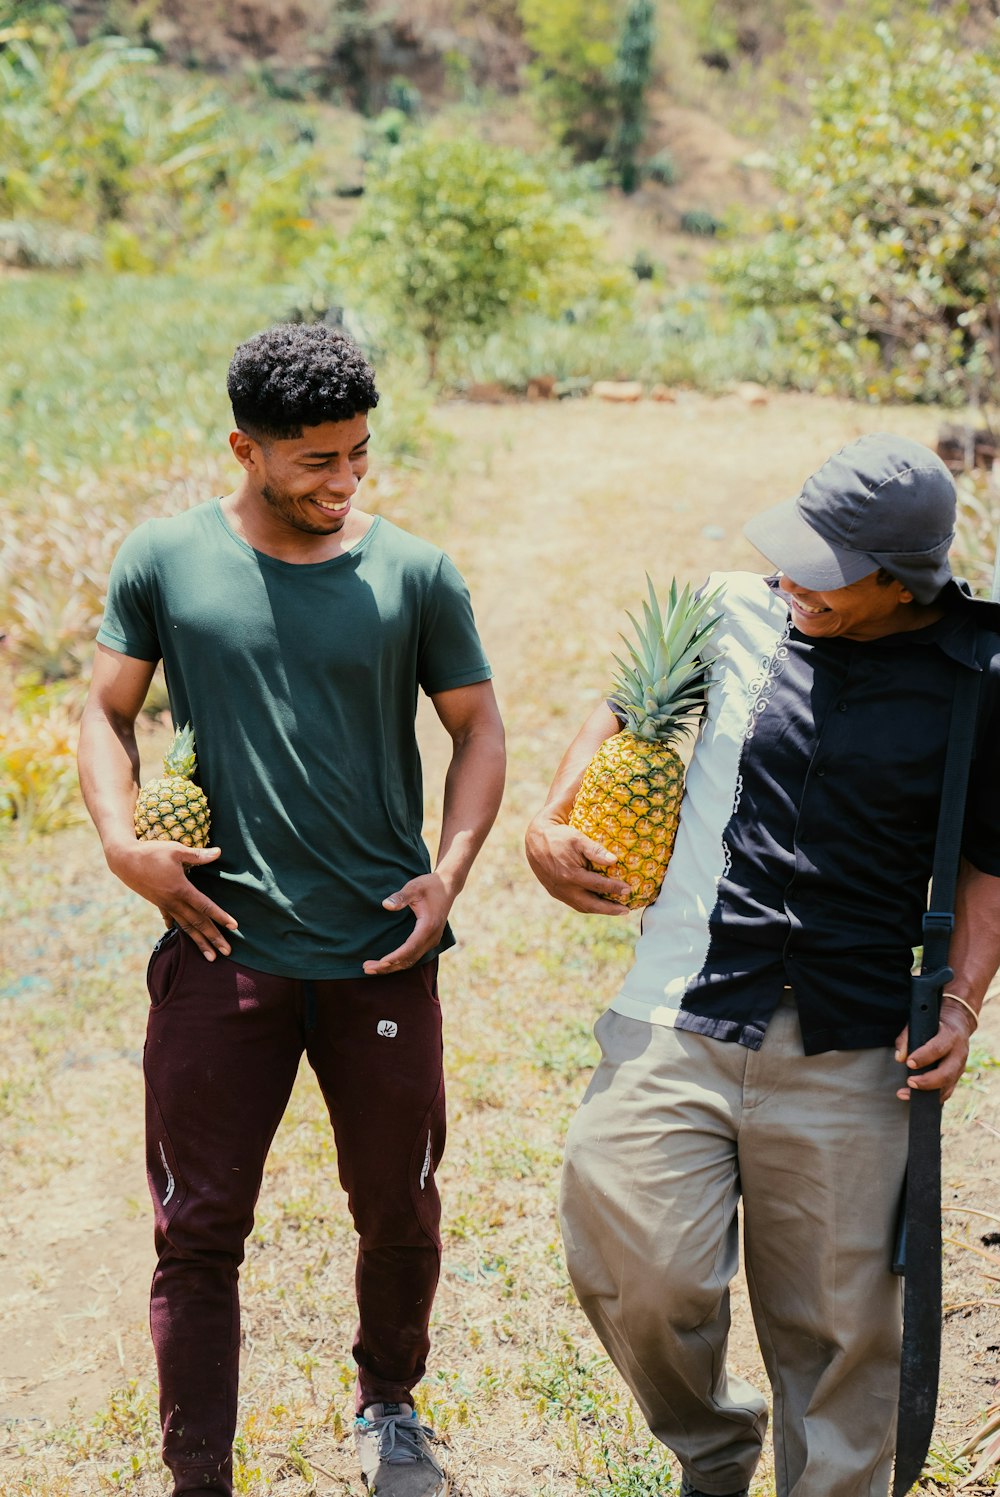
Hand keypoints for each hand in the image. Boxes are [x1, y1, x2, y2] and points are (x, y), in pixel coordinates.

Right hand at [107, 841, 237, 960]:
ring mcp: (164, 904)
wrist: (123, 859)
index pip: (205, 907)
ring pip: (185, 926)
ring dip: (198, 942)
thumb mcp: (176, 850)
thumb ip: (198, 855)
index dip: (221, 917)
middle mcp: (174, 901)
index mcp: (181, 889)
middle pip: (197, 923)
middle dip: (213, 939)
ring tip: (210, 956)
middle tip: (228, 952)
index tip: (234, 927)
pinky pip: (169, 917)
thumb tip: (219, 852)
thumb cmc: (151, 852)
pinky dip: (175, 926)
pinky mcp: (156, 902)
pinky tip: (178, 933)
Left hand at [363, 873, 451, 975]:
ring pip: (412, 960)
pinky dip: (400, 961)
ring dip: (392, 966)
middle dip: (387, 966)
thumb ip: (400, 897)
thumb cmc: (429, 885)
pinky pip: (414, 956)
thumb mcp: (414, 887)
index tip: (379, 962)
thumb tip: (385, 905)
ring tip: (372, 968)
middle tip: (366, 968)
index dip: (394, 957)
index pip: (410, 948)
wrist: (448, 885)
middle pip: (409, 959)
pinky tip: (387, 962)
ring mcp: (432, 940)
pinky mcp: (430, 940)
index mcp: (428, 926)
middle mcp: (432, 937)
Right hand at [524, 816, 630, 914]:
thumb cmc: (559, 837)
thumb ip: (595, 850)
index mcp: (571, 875)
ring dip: (599, 910)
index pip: (598, 886)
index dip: (615, 888)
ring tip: (615, 909)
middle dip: (609, 909)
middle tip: (625, 910)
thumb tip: (614, 860)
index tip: (628, 889)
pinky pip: (573, 903)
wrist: (535, 839)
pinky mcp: (554, 892)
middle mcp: (564, 888)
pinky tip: (598, 903)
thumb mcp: (578, 838)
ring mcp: (558, 892)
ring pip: (581, 906)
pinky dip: (587, 905)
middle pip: (590, 905)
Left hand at [894, 998, 976, 1102]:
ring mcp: (960, 1067)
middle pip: (946, 1073)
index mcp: (950, 1036)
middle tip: (909, 1082)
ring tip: (904, 1094)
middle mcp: (959, 1053)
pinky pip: (947, 1092)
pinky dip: (932, 1098)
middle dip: (927, 1081)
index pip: (938, 1048)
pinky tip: (917, 1100)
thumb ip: (906, 1038)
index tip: (909, 1063)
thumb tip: (899, 1058)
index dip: (923, 1057)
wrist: (957, 1025)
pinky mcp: (957, 1077)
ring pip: (947, 1086)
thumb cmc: (933, 1025)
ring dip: (927, 1093)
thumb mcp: (920, 1023)